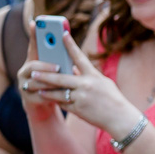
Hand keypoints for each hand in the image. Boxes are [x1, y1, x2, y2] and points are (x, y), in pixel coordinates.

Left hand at [21, 29, 141, 136]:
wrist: (120, 118)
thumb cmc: (114, 99)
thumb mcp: (103, 83)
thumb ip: (88, 76)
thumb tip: (73, 69)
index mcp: (94, 76)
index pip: (80, 57)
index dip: (70, 45)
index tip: (62, 35)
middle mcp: (86, 85)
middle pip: (60, 78)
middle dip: (45, 75)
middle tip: (34, 72)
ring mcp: (81, 97)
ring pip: (58, 92)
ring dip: (45, 90)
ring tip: (36, 87)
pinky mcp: (78, 109)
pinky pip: (63, 104)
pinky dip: (56, 101)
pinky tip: (48, 98)